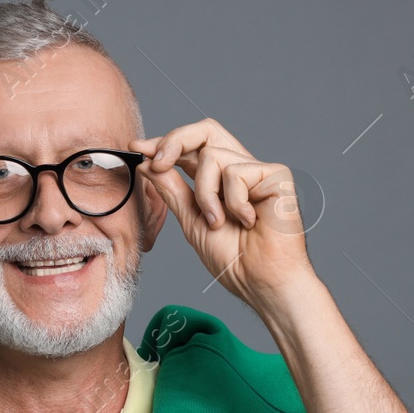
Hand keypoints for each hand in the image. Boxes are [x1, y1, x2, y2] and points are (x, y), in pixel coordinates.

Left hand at [130, 118, 316, 309]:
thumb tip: (148, 165)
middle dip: (175, 141)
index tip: (137, 149)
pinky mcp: (276, 175)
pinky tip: (248, 221)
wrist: (260, 282)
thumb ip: (172, 191)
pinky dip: (233, 202)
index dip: (164, 143)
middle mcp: (240, 169)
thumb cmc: (234, 260)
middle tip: (158, 163)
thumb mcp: (192, 221)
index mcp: (220, 180)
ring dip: (205, 194)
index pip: (191, 148)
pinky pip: (236, 172)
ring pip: (212, 156)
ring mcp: (258, 171)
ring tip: (219, 222)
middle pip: (206, 130)